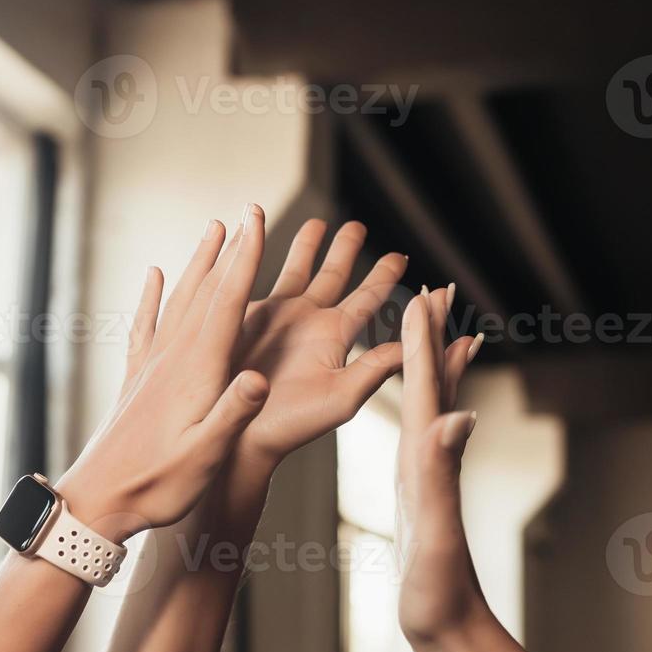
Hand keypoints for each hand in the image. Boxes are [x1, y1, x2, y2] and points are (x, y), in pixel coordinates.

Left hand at [55, 206, 271, 541]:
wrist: (99, 500)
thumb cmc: (157, 485)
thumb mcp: (205, 456)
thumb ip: (232, 415)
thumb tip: (259, 378)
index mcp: (196, 371)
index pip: (227, 303)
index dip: (245, 258)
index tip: (257, 218)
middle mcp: (173, 358)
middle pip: (206, 291)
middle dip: (230, 249)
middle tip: (247, 210)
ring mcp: (152, 365)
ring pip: (180, 300)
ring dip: (199, 263)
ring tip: (213, 230)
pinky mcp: (138, 379)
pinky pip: (147, 324)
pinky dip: (154, 295)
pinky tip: (156, 277)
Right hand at [228, 219, 408, 466]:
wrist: (236, 429)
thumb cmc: (291, 424)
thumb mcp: (341, 397)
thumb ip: (376, 367)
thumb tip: (416, 344)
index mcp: (335, 337)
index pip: (369, 298)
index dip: (385, 276)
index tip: (404, 254)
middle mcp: (309, 323)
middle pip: (334, 275)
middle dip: (345, 249)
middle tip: (358, 224)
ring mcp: (277, 316)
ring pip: (297, 269)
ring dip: (308, 245)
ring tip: (319, 221)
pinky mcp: (246, 314)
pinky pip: (259, 275)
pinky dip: (264, 252)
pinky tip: (265, 235)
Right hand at [395, 286, 487, 648]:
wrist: (451, 635)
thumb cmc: (439, 593)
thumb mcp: (435, 533)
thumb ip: (443, 476)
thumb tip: (462, 416)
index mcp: (425, 461)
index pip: (427, 387)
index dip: (425, 339)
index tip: (424, 290)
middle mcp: (429, 461)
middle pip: (436, 384)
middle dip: (436, 336)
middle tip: (438, 288)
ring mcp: (424, 477)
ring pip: (434, 406)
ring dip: (436, 365)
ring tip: (441, 333)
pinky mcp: (417, 495)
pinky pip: (422, 437)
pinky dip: (425, 410)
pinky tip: (426, 413)